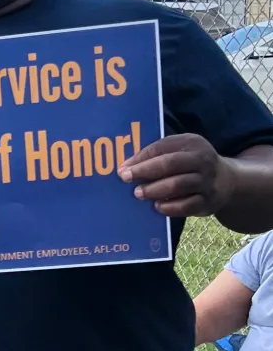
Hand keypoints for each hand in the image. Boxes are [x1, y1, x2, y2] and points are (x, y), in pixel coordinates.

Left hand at [118, 133, 233, 217]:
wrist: (227, 181)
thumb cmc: (190, 163)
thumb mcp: (179, 150)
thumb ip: (157, 154)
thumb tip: (127, 166)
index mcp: (192, 143)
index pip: (162, 147)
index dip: (140, 157)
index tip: (123, 167)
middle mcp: (202, 160)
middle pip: (170, 164)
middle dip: (145, 171)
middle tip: (126, 179)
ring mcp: (207, 181)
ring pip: (178, 185)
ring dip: (154, 190)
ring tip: (138, 193)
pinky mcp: (208, 201)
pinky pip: (187, 205)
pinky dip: (169, 207)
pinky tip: (157, 206)